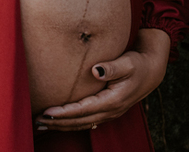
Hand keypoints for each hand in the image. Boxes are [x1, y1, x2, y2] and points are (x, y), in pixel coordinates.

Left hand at [36, 29, 170, 132]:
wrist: (151, 71)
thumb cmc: (137, 64)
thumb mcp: (127, 63)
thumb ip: (112, 67)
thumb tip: (96, 70)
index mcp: (113, 100)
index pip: (84, 110)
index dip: (65, 112)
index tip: (48, 112)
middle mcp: (111, 110)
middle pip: (80, 121)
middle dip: (58, 123)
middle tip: (38, 121)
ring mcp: (110, 113)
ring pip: (83, 124)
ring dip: (63, 126)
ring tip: (43, 125)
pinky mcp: (108, 111)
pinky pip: (87, 121)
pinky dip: (72, 123)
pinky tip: (60, 123)